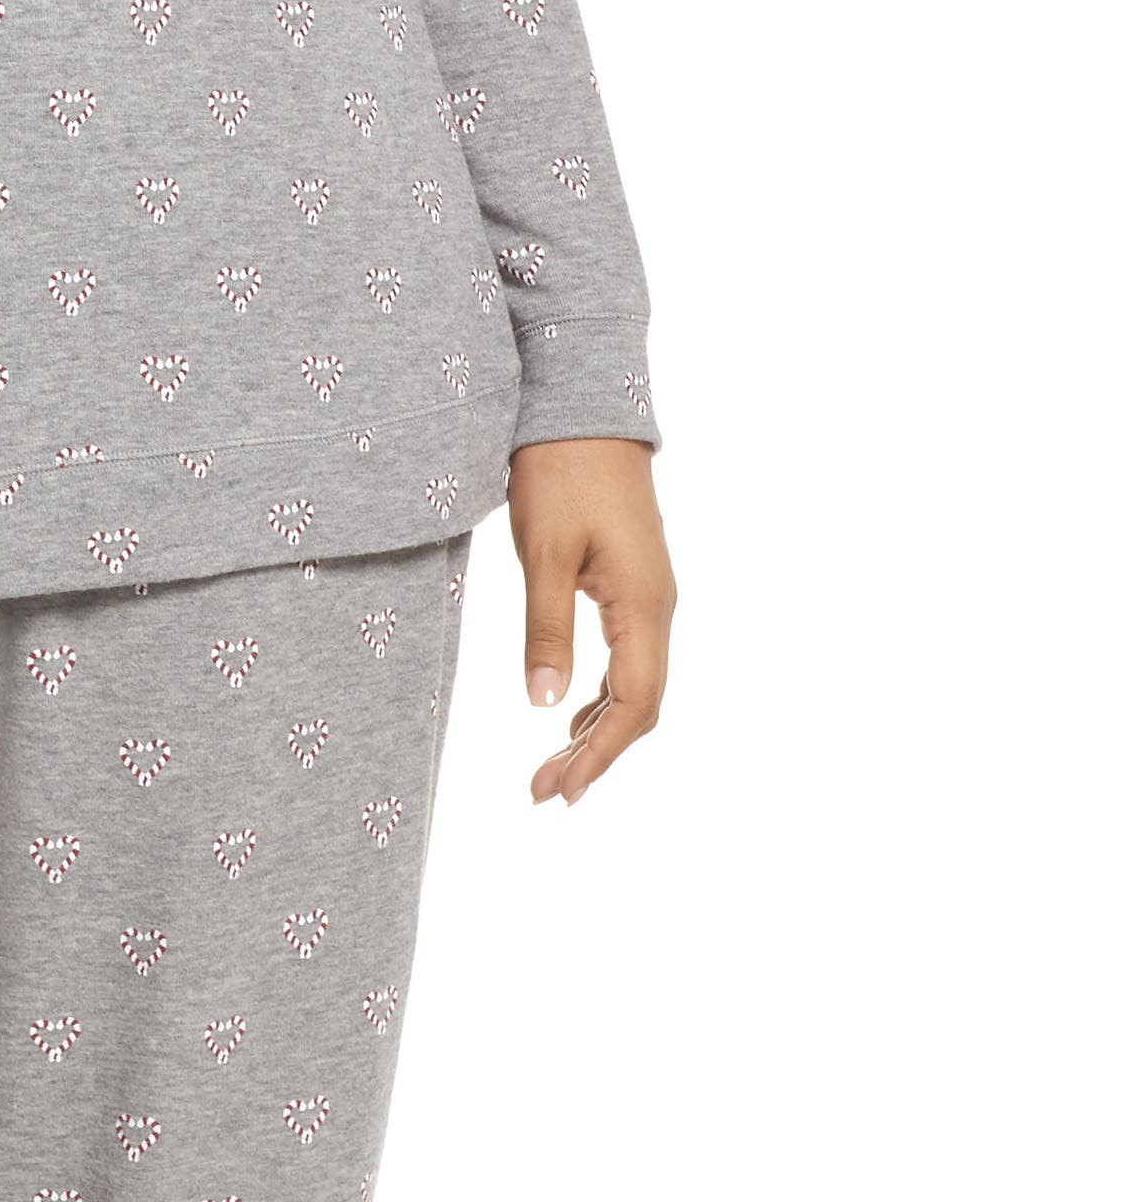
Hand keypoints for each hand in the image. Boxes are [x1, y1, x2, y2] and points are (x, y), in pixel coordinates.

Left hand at [507, 437, 675, 807]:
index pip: (633, 703)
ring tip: (551, 768)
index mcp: (643, 604)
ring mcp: (650, 595)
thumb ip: (546, 630)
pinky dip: (600, 696)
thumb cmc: (560, 472)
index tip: (559, 791)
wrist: (583, 408)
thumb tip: (542, 705)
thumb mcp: (542, 554)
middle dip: (595, 754)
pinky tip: (569, 714)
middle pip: (640, 704)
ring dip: (597, 730)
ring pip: (636, 684)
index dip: (599, 754)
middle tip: (543, 792)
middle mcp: (658, 606)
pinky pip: (628, 658)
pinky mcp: (634, 584)